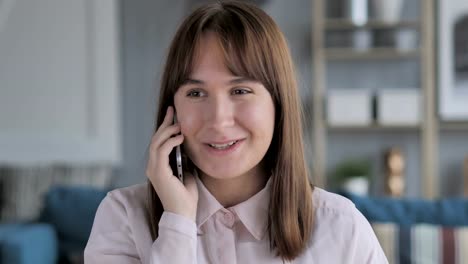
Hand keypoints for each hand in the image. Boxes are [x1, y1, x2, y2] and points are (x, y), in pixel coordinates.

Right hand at [145, 106, 198, 221]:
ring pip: (156, 143)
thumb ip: (183, 158)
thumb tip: (187, 144)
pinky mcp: (158, 172)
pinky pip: (162, 151)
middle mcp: (152, 166)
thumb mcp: (186, 171)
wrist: (183, 213)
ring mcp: (154, 169)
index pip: (159, 142)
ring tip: (179, 125)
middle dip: (165, 124)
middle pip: (156, 139)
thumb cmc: (186, 196)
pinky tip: (180, 137)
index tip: (173, 115)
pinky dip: (170, 142)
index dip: (165, 127)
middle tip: (173, 111)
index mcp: (158, 166)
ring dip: (168, 131)